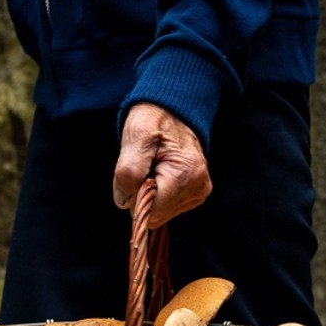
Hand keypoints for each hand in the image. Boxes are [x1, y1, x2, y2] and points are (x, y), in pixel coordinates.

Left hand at [112, 103, 211, 228]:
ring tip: (155, 168)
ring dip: (152, 194)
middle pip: (158, 215)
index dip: (136, 198)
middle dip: (144, 196)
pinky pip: (170, 208)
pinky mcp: (198, 192)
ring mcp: (200, 190)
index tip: (138, 173)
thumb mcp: (136, 137)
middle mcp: (198, 185)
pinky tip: (162, 173)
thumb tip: (125, 202)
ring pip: (162, 214)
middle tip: (146, 168)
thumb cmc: (152, 121)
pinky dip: (161, 194)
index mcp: (185, 173)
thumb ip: (128, 171)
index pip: (153, 212)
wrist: (172, 110)